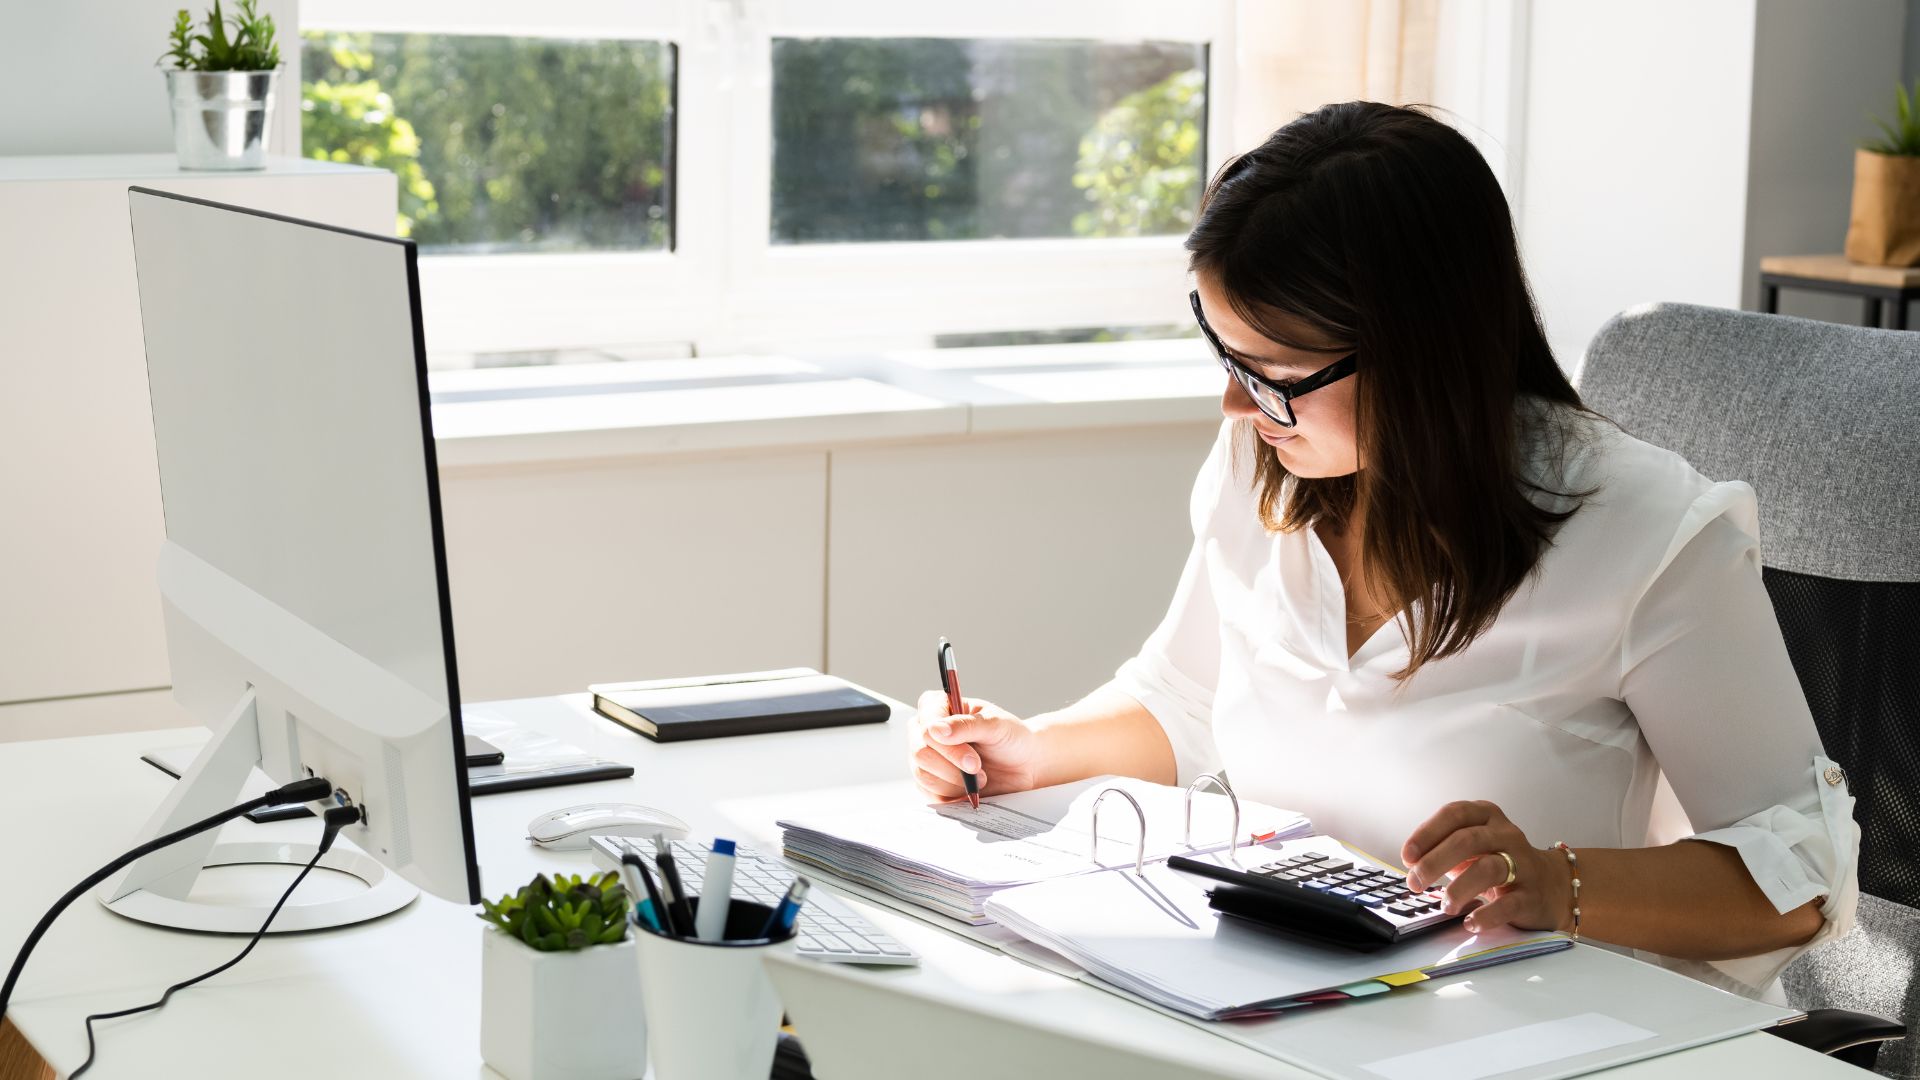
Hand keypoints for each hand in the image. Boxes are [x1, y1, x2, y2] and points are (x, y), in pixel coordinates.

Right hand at [908, 691, 1041, 801]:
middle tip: (978, 768)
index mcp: (938, 705)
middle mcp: (925, 730)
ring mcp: (926, 757)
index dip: (947, 745)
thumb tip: (936, 729)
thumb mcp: (996, 724)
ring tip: (980, 777)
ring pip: (924, 775)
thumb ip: (967, 725)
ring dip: (956, 781)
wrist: (1023, 765)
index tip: (972, 759)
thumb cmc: (1010, 738)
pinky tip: (970, 787)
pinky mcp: (930, 782)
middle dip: (953, 766)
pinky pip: (930, 794)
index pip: (926, 725)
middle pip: (921, 752)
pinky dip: (954, 794)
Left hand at [1401, 800, 1571, 935]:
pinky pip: (1508, 904)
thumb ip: (1443, 848)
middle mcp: (1506, 835)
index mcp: (1487, 816)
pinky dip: (1486, 916)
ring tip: (1445, 905)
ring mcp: (1523, 864)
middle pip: (1467, 840)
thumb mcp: (1471, 847)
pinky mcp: (1532, 895)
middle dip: (1434, 862)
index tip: (1407, 856)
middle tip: (1414, 883)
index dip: (1426, 834)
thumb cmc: (1500, 862)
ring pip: (1488, 868)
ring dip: (1459, 888)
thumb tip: (1412, 863)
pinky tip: (1470, 922)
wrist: (1552, 886)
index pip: (1454, 814)